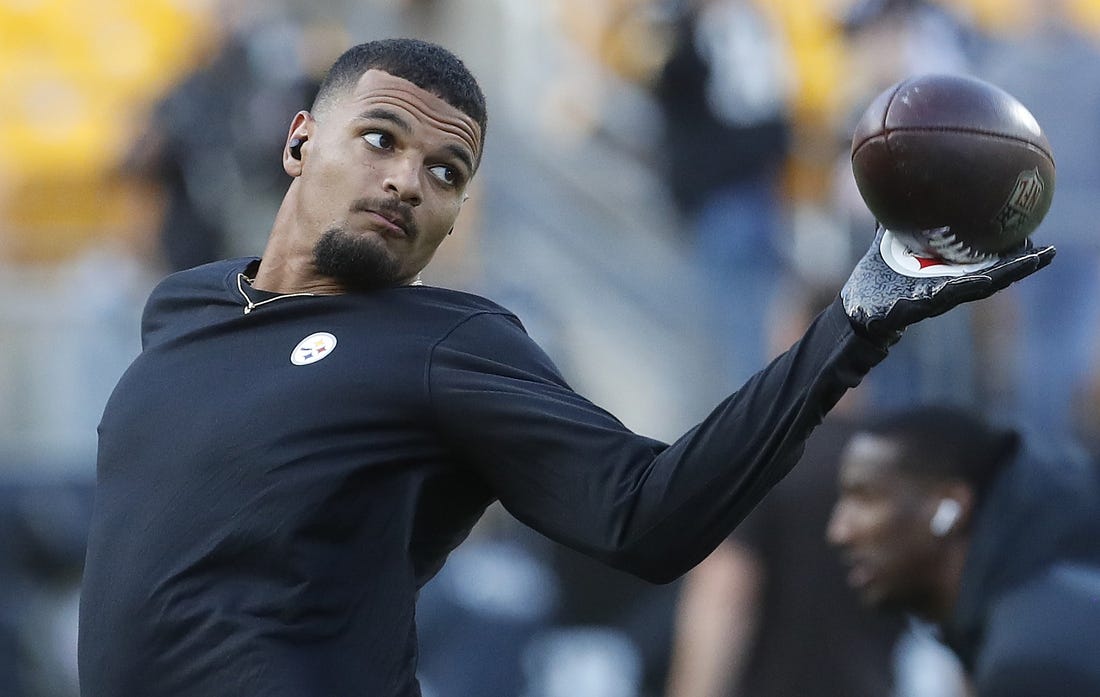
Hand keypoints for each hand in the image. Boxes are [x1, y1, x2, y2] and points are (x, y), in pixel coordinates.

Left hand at [841, 225, 1055, 345]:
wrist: (856, 311)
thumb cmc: (878, 277)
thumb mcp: (885, 242)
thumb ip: (894, 218)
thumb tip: (892, 183)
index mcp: (946, 272)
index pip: (985, 260)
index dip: (1011, 250)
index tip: (1036, 234)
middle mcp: (946, 287)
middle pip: (991, 276)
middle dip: (1019, 266)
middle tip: (1047, 252)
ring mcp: (932, 300)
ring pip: (972, 290)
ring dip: (1001, 278)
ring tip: (1026, 265)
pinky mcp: (911, 310)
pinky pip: (936, 300)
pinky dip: (956, 291)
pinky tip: (980, 281)